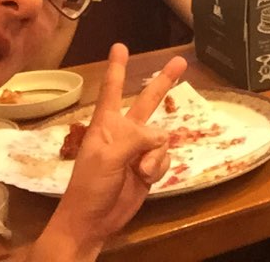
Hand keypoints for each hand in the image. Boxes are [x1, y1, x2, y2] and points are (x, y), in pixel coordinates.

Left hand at [41, 44, 186, 255]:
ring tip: (140, 171)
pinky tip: (145, 179)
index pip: (111, 90)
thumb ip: (134, 139)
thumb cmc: (89, 187)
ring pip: (162, 137)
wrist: (93, 222)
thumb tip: (159, 135)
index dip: (117, 68)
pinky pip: (165, 157)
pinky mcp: (150, 167)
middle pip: (148, 100)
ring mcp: (139, 150)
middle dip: (163, 82)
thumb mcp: (106, 157)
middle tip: (180, 62)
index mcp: (106, 125)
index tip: (120, 46)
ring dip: (155, 155)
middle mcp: (125, 132)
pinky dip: (158, 168)